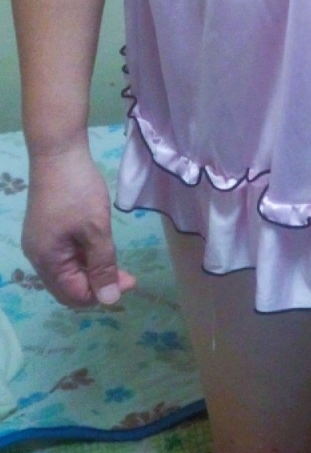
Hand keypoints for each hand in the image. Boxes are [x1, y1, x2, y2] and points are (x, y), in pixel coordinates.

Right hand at [21, 143, 136, 308]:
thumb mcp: (96, 229)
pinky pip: (66, 254)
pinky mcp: (47, 229)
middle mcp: (39, 256)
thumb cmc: (78, 191)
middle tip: (129, 275)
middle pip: (69, 285)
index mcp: (47, 261)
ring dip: (93, 270)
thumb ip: (102, 266)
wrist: (59, 152)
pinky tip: (101, 247)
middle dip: (98, 284)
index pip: (74, 295)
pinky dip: (84, 256)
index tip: (130, 282)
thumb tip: (109, 301)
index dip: (102, 294)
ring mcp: (41, 242)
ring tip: (118, 262)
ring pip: (69, 269)